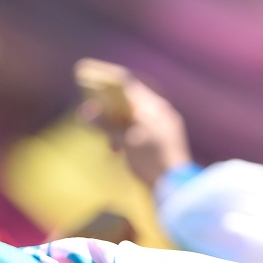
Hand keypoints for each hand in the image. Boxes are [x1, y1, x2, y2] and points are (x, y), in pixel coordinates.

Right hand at [81, 75, 193, 189]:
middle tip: (92, 118)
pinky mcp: (162, 145)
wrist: (176, 187)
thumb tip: (86, 112)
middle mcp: (160, 113)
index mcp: (154, 106)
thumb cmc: (152, 160)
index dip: (106, 78)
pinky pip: (139, 134)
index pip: (127, 84)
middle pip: (128, 103)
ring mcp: (163, 129)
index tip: (89, 75)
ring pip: (132, 121)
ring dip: (116, 130)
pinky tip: (119, 153)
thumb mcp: (126, 140)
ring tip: (110, 147)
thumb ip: (106, 124)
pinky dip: (125, 140)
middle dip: (108, 111)